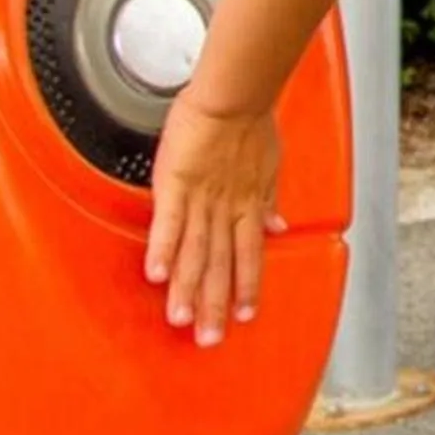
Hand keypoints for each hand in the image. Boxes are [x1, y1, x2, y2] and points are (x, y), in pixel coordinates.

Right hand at [144, 96, 286, 347]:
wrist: (234, 95)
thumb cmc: (250, 124)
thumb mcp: (270, 167)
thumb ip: (269, 202)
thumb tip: (277, 228)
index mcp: (248, 205)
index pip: (249, 256)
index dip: (246, 287)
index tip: (244, 317)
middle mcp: (226, 209)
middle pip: (219, 264)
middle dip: (213, 304)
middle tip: (208, 339)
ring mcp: (201, 199)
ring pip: (194, 252)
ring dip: (187, 288)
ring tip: (179, 319)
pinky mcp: (176, 183)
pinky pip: (169, 222)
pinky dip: (164, 248)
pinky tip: (156, 275)